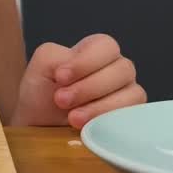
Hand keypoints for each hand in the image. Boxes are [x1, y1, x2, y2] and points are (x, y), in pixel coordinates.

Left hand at [11, 34, 144, 128]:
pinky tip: (89, 127)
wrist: (39, 125)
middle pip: (122, 69)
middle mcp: (116, 69)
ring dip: (99, 107)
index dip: (86, 61)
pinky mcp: (130, 118)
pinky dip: (109, 121)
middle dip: (89, 87)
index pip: (106, 46)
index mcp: (96, 51)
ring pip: (132, 93)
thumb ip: (56, 57)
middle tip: (62, 100)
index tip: (60, 77)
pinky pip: (132, 116)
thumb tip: (73, 68)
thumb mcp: (41, 66)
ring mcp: (127, 93)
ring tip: (72, 118)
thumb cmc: (42, 92)